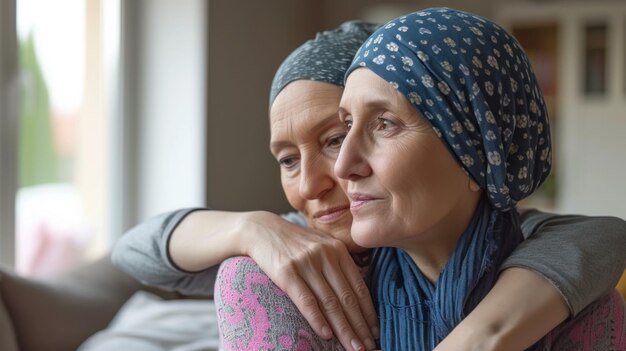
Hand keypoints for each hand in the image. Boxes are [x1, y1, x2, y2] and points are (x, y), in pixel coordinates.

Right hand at [242, 211, 378, 350]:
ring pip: (330, 302)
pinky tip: (326, 334)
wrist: (261, 229)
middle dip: (360, 326)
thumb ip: (338, 263)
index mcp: (338, 249)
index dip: (368, 312)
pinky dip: (317, 319)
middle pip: (347, 297)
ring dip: (343, 329)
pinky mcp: (286, 272)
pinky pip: (305, 299)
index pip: (359, 286)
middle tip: (368, 347)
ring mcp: (306, 263)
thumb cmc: (294, 242)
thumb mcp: (322, 244)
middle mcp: (325, 255)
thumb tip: (357, 294)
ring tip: (353, 347)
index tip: (376, 331)